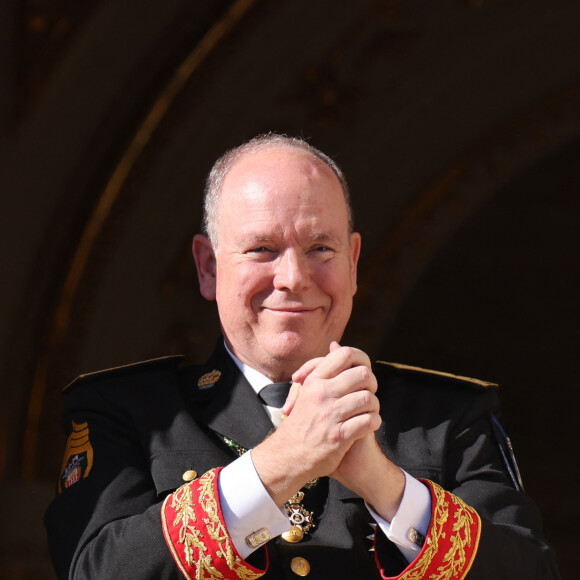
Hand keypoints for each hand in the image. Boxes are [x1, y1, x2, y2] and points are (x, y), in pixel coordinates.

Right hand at [285, 343, 404, 521]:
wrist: (288, 456)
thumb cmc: (301, 421)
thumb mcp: (306, 390)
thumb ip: (321, 368)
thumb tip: (335, 345)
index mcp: (314, 380)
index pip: (344, 354)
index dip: (361, 360)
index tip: (362, 372)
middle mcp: (321, 393)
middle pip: (363, 375)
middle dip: (371, 385)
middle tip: (368, 394)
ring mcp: (330, 415)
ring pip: (369, 399)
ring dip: (374, 406)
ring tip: (368, 412)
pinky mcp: (339, 436)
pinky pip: (369, 421)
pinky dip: (374, 422)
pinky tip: (368, 425)